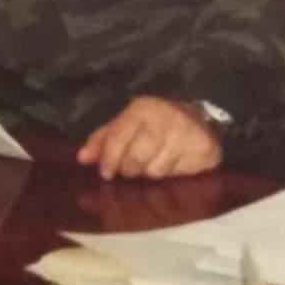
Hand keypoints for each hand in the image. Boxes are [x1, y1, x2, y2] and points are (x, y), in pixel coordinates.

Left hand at [76, 95, 223, 180]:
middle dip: (129, 169)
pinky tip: (173, 165)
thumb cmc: (156, 124)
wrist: (201, 119)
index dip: (109, 159)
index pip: (117, 137)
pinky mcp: (202, 150)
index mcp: (141, 109)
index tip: (106, 173)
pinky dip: (171, 175)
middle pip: (135, 159)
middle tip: (132, 170)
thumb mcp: (128, 123)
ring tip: (155, 164)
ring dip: (151, 173)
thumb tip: (82, 158)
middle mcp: (164, 119)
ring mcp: (185, 134)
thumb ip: (104, 139)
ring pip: (155, 171)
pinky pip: (177, 175)